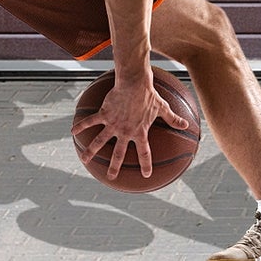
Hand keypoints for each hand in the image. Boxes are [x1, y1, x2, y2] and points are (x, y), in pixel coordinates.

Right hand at [69, 73, 193, 181]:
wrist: (135, 82)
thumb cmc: (149, 94)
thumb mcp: (162, 107)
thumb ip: (173, 118)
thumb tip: (187, 124)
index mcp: (140, 132)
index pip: (145, 153)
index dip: (146, 165)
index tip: (146, 176)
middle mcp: (125, 132)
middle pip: (119, 153)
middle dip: (114, 167)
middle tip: (111, 177)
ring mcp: (113, 124)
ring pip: (100, 141)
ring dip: (91, 151)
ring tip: (84, 160)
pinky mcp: (104, 114)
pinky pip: (91, 122)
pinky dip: (81, 126)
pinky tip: (72, 132)